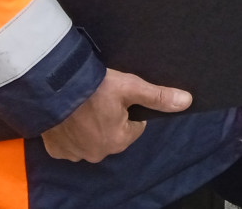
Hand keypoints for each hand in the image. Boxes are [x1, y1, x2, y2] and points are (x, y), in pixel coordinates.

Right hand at [41, 68, 191, 162]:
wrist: (54, 88)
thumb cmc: (97, 87)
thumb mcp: (132, 87)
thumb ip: (159, 96)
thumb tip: (187, 101)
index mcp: (118, 141)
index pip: (134, 126)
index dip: (128, 109)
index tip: (118, 96)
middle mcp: (97, 154)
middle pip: (112, 134)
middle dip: (109, 119)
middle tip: (100, 98)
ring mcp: (75, 154)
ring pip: (90, 139)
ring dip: (89, 125)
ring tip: (84, 104)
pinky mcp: (56, 150)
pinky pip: (69, 143)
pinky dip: (70, 131)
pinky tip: (69, 114)